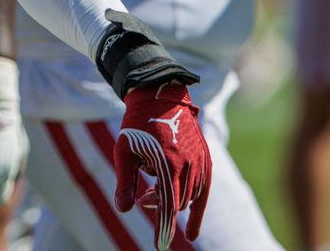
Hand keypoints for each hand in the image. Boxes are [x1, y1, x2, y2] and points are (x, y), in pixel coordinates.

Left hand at [114, 83, 210, 250]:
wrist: (159, 94)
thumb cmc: (136, 123)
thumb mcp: (124, 151)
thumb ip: (125, 181)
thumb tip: (124, 210)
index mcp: (169, 163)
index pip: (169, 205)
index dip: (164, 227)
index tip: (160, 245)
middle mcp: (189, 164)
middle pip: (177, 202)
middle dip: (160, 207)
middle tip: (143, 198)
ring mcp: (200, 160)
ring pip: (190, 197)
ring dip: (173, 202)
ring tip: (152, 192)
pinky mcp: (205, 157)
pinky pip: (204, 189)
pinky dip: (199, 209)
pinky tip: (193, 233)